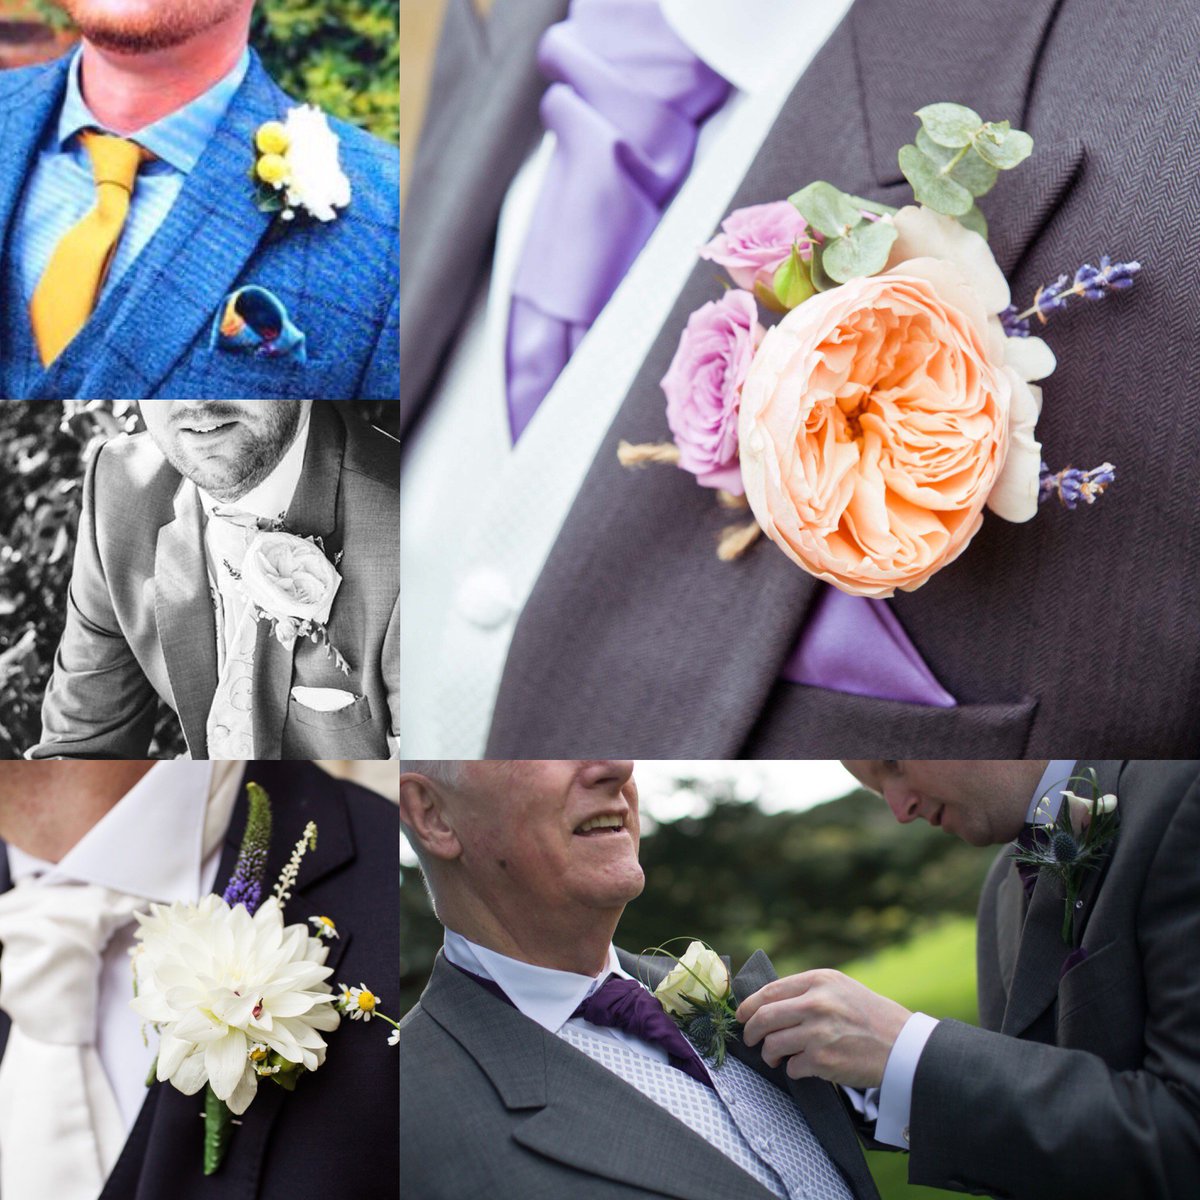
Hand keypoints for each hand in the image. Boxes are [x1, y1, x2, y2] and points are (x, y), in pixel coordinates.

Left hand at [736, 969, 911, 1088]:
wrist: (902, 1046)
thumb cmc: (870, 1017)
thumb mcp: (840, 988)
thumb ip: (807, 991)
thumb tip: (768, 1003)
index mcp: (819, 981)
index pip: (770, 991)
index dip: (749, 1005)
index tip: (742, 1015)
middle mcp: (816, 1003)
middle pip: (764, 1017)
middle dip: (751, 1031)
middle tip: (750, 1039)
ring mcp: (818, 1032)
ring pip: (773, 1044)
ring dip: (769, 1054)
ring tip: (775, 1057)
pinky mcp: (822, 1060)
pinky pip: (792, 1067)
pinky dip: (793, 1069)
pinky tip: (803, 1067)